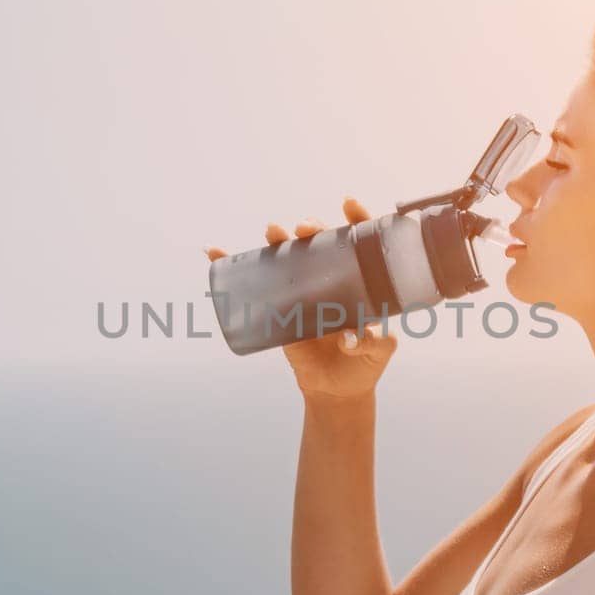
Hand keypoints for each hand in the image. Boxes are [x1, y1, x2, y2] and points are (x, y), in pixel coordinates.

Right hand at [204, 196, 397, 401]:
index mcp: (362, 281)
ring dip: (278, 238)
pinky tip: (215, 252)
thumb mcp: (379, 351)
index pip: (362, 241)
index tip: (348, 204)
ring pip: (290, 255)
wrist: (335, 390)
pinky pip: (256, 283)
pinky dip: (233, 265)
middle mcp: (333, 278)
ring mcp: (305, 289)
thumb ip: (373, 342)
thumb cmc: (365, 365)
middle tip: (304, 228)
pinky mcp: (280, 306)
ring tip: (272, 231)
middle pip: (322, 241)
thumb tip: (350, 337)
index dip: (358, 218)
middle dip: (312, 227)